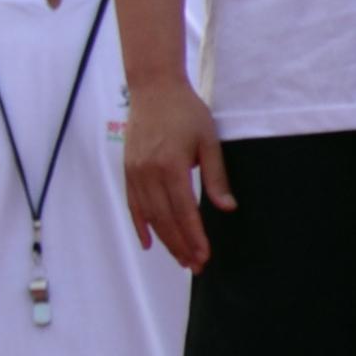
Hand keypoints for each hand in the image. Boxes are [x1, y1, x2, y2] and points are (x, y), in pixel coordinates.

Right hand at [124, 76, 229, 270]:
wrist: (154, 89)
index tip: (205, 257)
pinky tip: (147, 242)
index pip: (184, 211)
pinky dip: (139, 225)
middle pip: (165, 219)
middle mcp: (148, 173)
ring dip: (164, 240)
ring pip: (149, 215)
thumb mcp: (209, 142)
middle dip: (181, 245)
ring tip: (179, 259)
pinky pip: (133, 203)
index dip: (195, 237)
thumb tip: (227, 208)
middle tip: (196, 266)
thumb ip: (216, 176)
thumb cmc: (186, 112)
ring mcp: (135, 172)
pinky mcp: (128, 169)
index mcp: (171, 166)